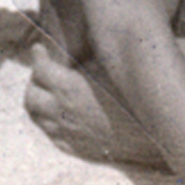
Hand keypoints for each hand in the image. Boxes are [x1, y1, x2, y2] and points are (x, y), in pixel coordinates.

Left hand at [26, 40, 144, 161]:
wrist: (153, 132)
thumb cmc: (136, 92)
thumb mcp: (112, 64)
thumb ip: (89, 52)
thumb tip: (81, 34)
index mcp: (69, 87)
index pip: (40, 69)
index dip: (38, 56)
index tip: (40, 48)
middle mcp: (63, 112)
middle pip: (31, 97)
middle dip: (34, 80)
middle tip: (43, 70)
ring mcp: (68, 134)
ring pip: (38, 119)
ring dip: (40, 102)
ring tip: (50, 91)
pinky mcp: (78, 150)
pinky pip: (53, 136)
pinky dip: (51, 123)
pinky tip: (63, 114)